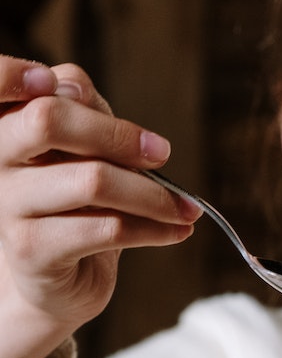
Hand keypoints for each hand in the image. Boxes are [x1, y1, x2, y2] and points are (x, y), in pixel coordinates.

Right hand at [0, 56, 200, 357]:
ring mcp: (9, 207)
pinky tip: (177, 232)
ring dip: (153, 195)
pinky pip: (106, 229)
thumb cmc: (74, 208)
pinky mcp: (33, 250)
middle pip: (49, 121)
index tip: (74, 90)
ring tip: (186, 208)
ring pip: (92, 180)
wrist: (59, 284)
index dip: (22, 73)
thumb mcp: (81, 151)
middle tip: (162, 153)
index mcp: (3, 126)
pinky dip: (154, 230)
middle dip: (118, 134)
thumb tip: (79, 88)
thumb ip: (81, 111)